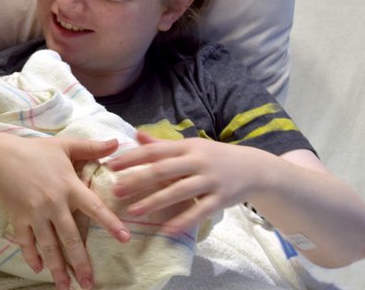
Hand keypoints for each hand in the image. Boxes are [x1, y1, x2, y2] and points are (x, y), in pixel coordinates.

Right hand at [0, 133, 130, 289]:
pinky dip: (32, 257)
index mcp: (69, 186)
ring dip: (57, 268)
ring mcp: (35, 213)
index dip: (111, 223)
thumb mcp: (64, 145)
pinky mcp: (18, 218)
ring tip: (65, 286)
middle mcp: (54, 204)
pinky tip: (39, 269)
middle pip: (70, 238)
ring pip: (48, 246)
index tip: (124, 239)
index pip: (94, 208)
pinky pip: (26, 242)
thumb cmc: (33, 150)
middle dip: (81, 262)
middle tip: (90, 283)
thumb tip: (116, 142)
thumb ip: (91, 147)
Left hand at [107, 131, 267, 234]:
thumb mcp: (191, 145)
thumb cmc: (215, 156)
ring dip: (154, 202)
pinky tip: (166, 230)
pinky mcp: (220, 199)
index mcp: (187, 147)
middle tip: (116, 190)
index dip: (132, 158)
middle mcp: (197, 161)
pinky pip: (199, 211)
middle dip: (138, 180)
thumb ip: (163, 143)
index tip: (111, 165)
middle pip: (163, 170)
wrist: (253, 167)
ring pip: (178, 192)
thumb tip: (137, 134)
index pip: (155, 151)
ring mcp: (210, 180)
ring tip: (133, 211)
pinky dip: (183, 221)